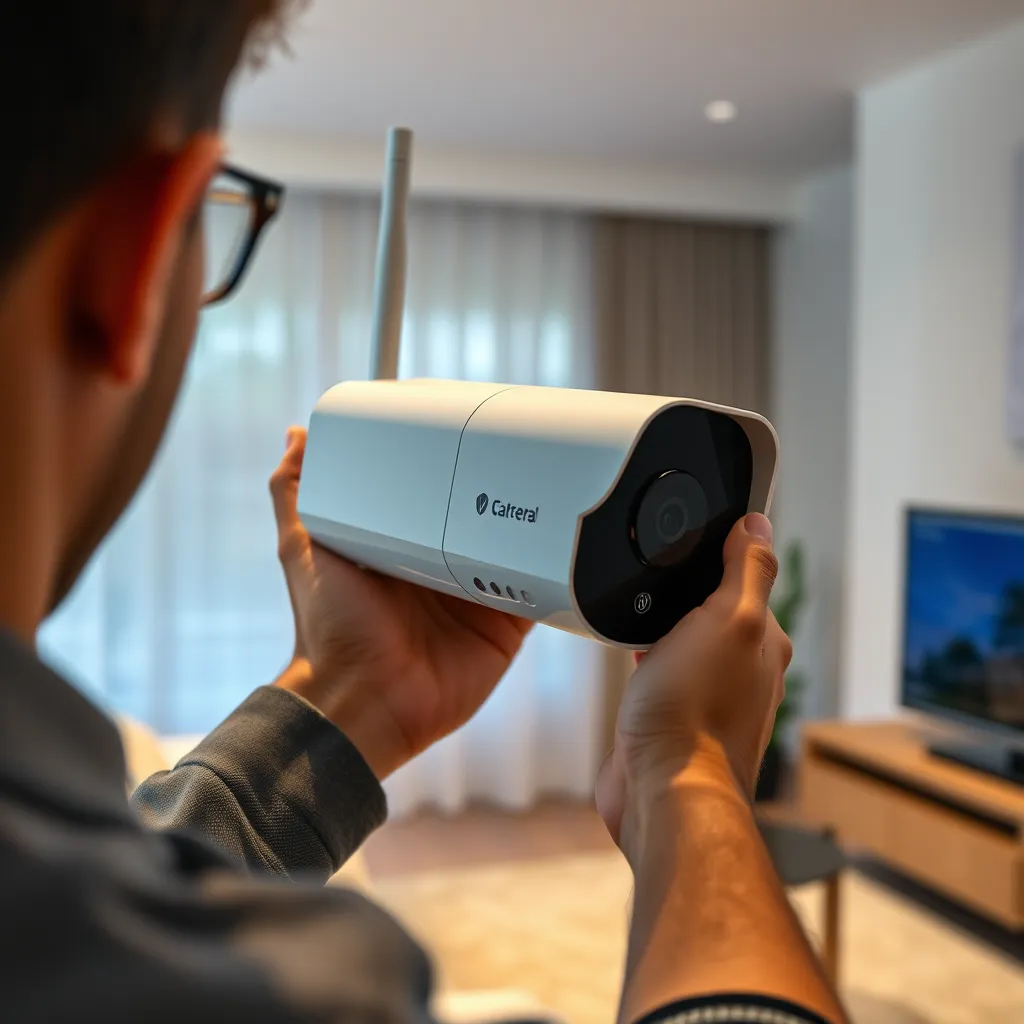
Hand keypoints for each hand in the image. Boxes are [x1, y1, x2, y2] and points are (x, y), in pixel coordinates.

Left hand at [269, 427, 531, 779]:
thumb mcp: (301, 548)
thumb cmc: (329, 629)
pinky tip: (566, 543)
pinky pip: (541, 593)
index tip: (468, 427)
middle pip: (483, 517)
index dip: (451, 466)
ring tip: (552, 487)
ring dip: (534, 525)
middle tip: (521, 449)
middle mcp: (444, 568)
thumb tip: (297, 436)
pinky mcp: (507, 627)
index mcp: (404, 545)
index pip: (436, 495)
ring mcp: (479, 597)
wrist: (364, 701)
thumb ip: (296, 493)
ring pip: (517, 549)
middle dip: (502, 488)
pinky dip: (556, 571)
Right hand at [595, 513, 790, 859]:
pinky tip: (629, 652)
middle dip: (690, 590)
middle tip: (657, 568)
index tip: (695, 530)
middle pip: (716, 610)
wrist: (662, 791)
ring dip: (667, 624)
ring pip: (687, 641)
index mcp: (763, 642)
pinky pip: (661, 672)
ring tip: (640, 605)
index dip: (723, 551)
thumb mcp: (728, 621)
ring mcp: (706, 695)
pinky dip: (647, 655)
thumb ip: (746, 572)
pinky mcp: (671, 717)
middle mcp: (742, 670)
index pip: (749, 578)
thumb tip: (759, 525)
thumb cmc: (695, 713)